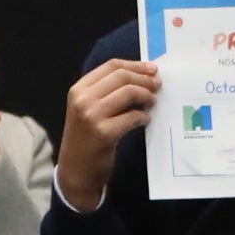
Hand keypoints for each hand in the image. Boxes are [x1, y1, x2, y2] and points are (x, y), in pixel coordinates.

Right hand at [55, 57, 159, 211]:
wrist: (76, 169)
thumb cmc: (85, 137)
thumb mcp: (86, 109)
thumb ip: (105, 92)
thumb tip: (141, 75)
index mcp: (78, 89)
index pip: (111, 66)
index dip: (135, 65)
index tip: (152, 69)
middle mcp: (83, 99)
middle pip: (122, 77)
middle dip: (144, 79)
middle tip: (158, 85)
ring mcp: (92, 116)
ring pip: (129, 93)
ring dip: (146, 96)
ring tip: (153, 102)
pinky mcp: (104, 133)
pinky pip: (132, 117)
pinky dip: (143, 116)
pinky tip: (145, 119)